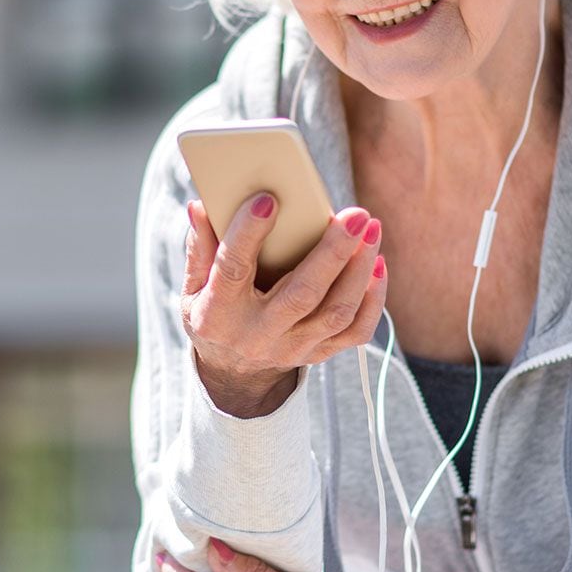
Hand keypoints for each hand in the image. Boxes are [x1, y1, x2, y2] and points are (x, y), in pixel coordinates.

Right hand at [181, 195, 387, 416]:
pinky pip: (355, 332)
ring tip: (371, 230)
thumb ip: (200, 247)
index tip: (269, 200)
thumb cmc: (213, 313)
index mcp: (218, 313)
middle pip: (302, 294)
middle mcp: (258, 335)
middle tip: (355, 215)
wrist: (232, 372)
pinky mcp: (318, 353)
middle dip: (333, 252)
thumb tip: (199, 206)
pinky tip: (377, 264)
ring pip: (336, 312)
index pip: (233, 270)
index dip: (249, 234)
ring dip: (359, 270)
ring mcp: (292, 348)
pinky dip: (373, 299)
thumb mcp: (193, 286)